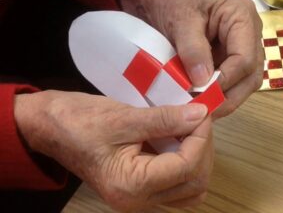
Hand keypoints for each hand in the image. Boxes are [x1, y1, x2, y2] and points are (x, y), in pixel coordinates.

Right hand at [14, 90, 212, 211]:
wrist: (49, 128)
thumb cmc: (78, 121)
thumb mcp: (123, 117)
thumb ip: (165, 119)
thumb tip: (201, 114)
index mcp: (130, 186)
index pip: (186, 167)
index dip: (201, 137)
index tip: (202, 111)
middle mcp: (138, 201)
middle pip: (194, 183)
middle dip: (203, 148)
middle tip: (198, 119)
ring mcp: (139, 198)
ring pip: (189, 189)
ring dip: (198, 158)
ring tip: (192, 130)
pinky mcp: (140, 189)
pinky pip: (176, 185)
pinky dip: (186, 163)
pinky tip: (180, 139)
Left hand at [115, 0, 263, 117]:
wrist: (165, 1)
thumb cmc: (174, 3)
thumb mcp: (180, 21)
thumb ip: (192, 49)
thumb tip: (203, 82)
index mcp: (242, 16)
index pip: (245, 58)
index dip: (226, 81)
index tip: (202, 95)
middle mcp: (251, 34)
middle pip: (251, 75)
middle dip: (229, 97)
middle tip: (204, 111)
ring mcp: (244, 48)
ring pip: (246, 83)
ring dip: (226, 100)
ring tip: (203, 110)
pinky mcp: (233, 60)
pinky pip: (234, 84)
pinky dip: (220, 96)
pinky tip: (204, 104)